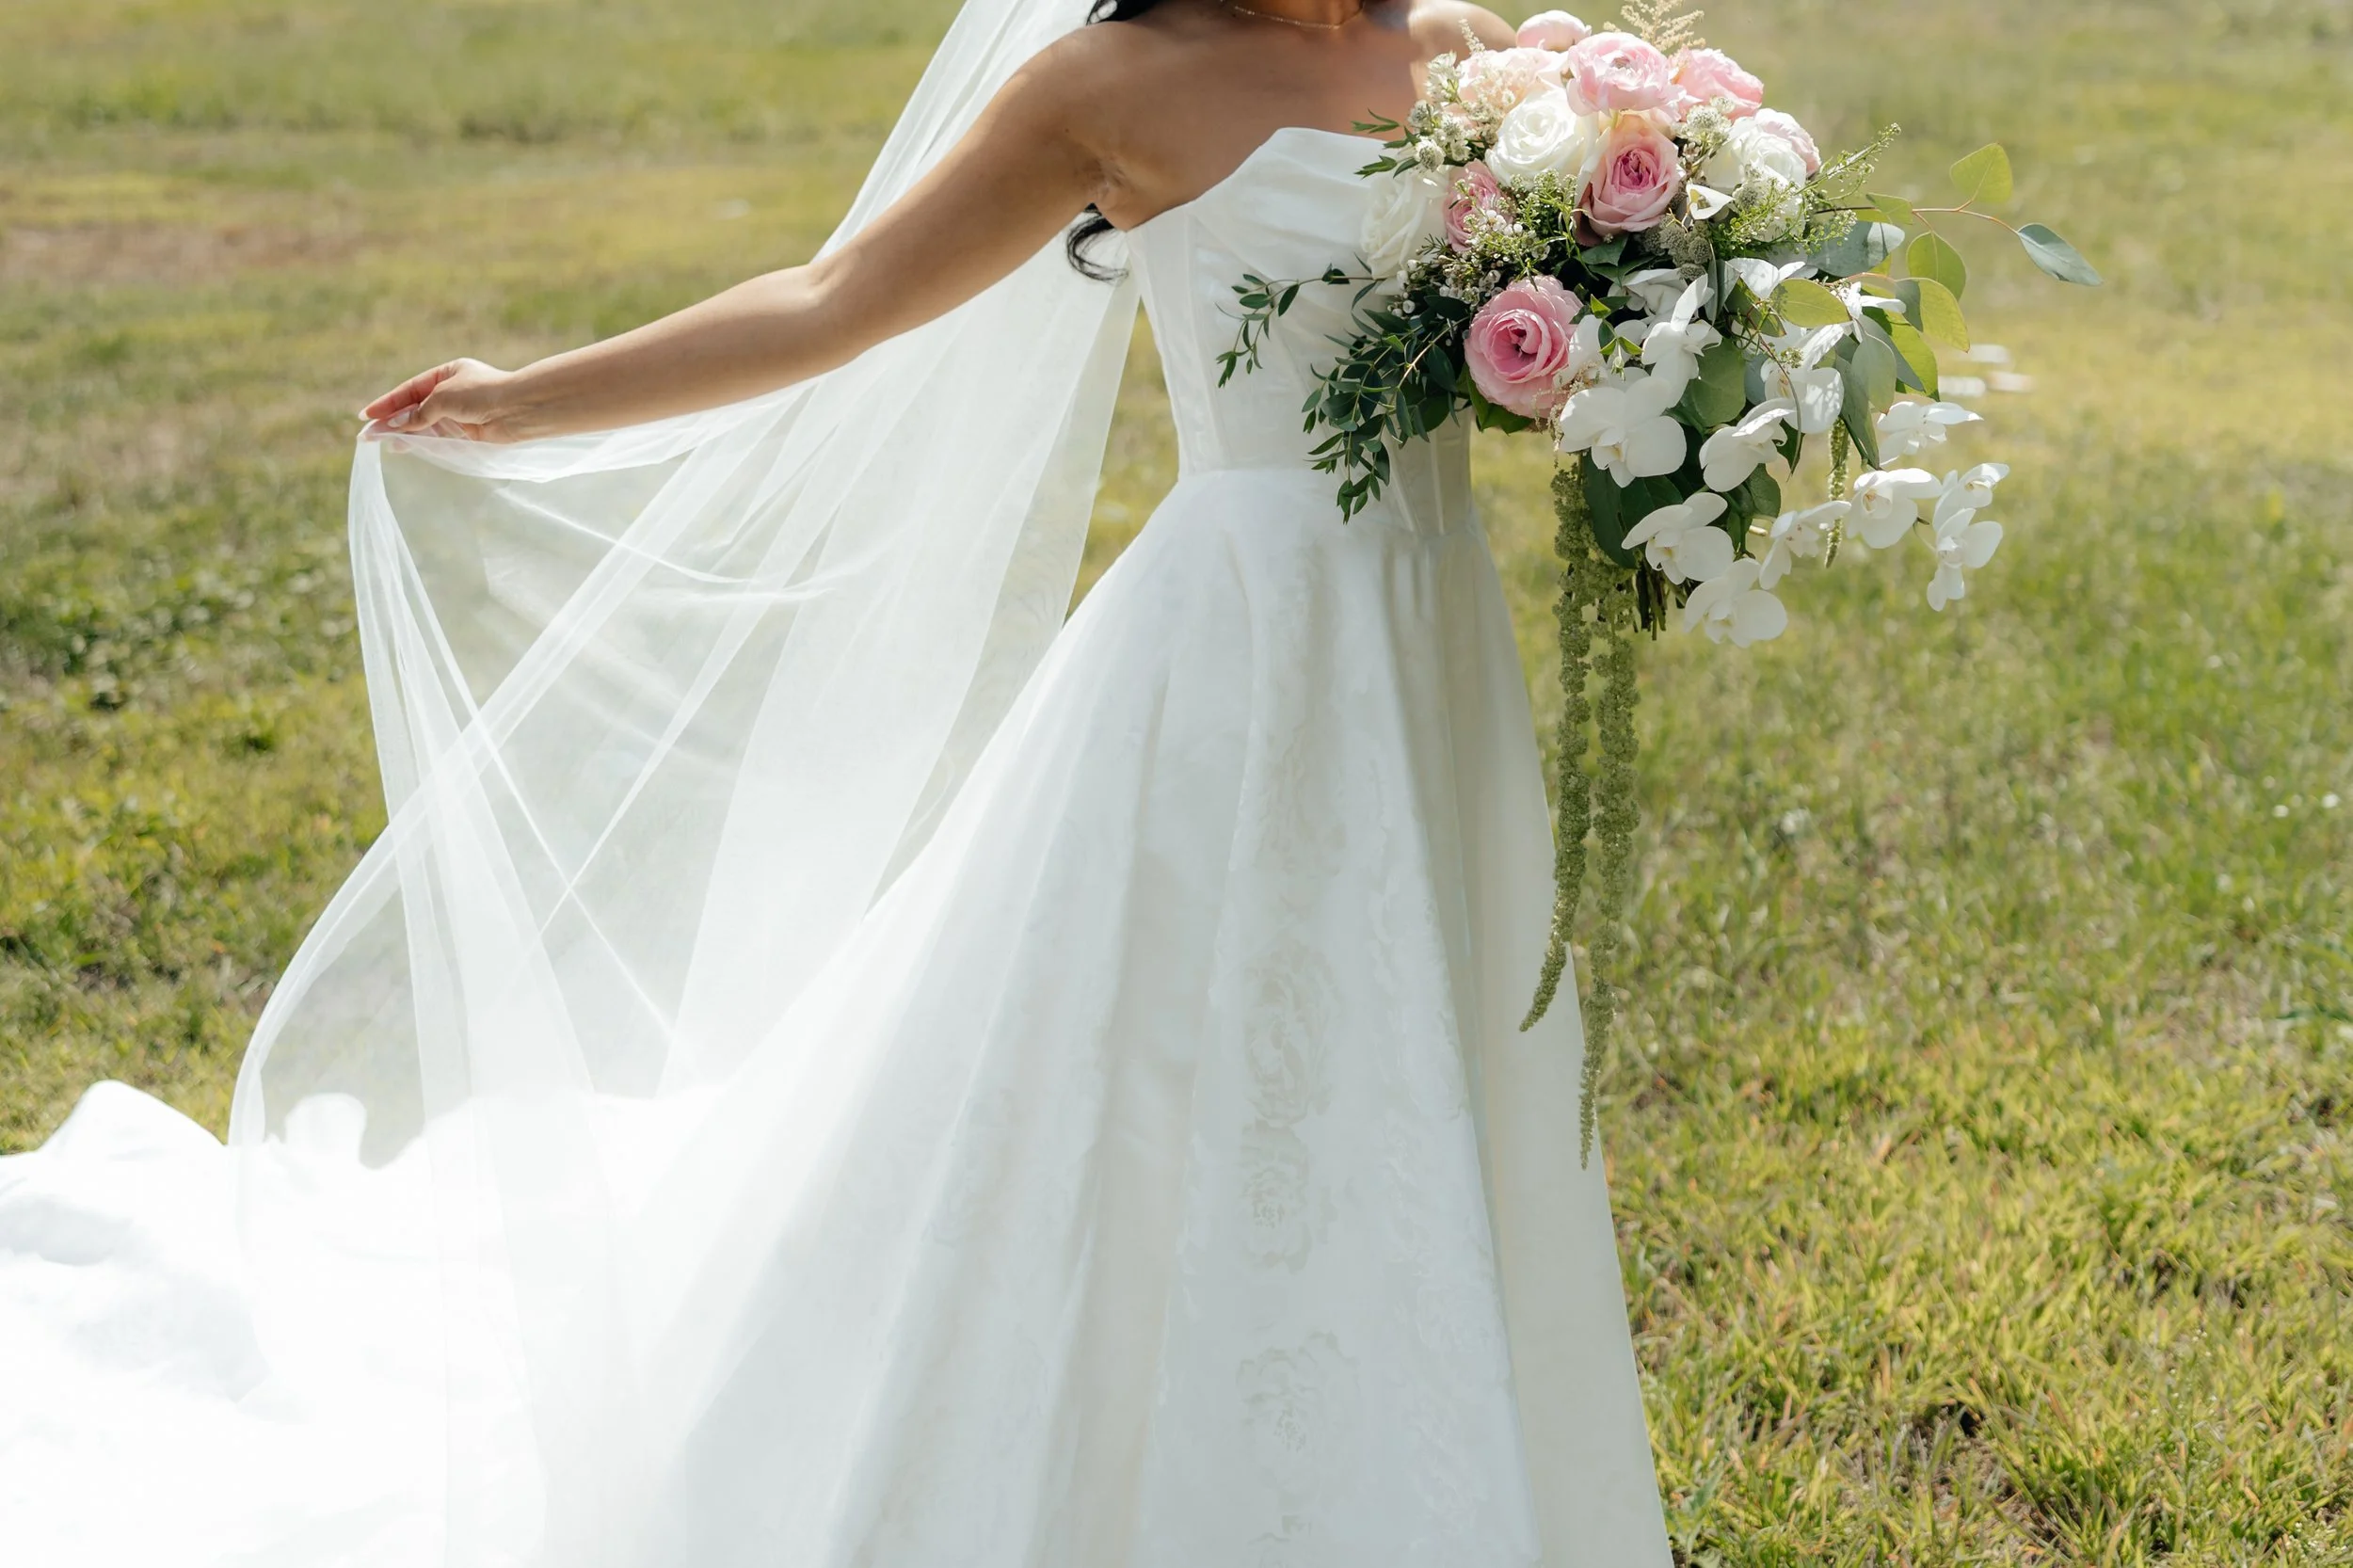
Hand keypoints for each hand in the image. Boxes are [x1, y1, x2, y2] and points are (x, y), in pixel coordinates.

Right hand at [360, 359, 527, 442]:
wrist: (520, 409)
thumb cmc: (483, 394)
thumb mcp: (444, 397)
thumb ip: (419, 413)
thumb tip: (396, 425)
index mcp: (448, 373)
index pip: (410, 389)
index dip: (387, 403)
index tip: (367, 416)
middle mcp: (453, 392)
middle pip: (416, 407)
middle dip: (392, 420)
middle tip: (368, 434)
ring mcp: (461, 413)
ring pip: (426, 424)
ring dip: (404, 433)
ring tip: (382, 442)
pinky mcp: (470, 432)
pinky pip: (440, 436)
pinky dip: (423, 441)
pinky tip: (406, 446)